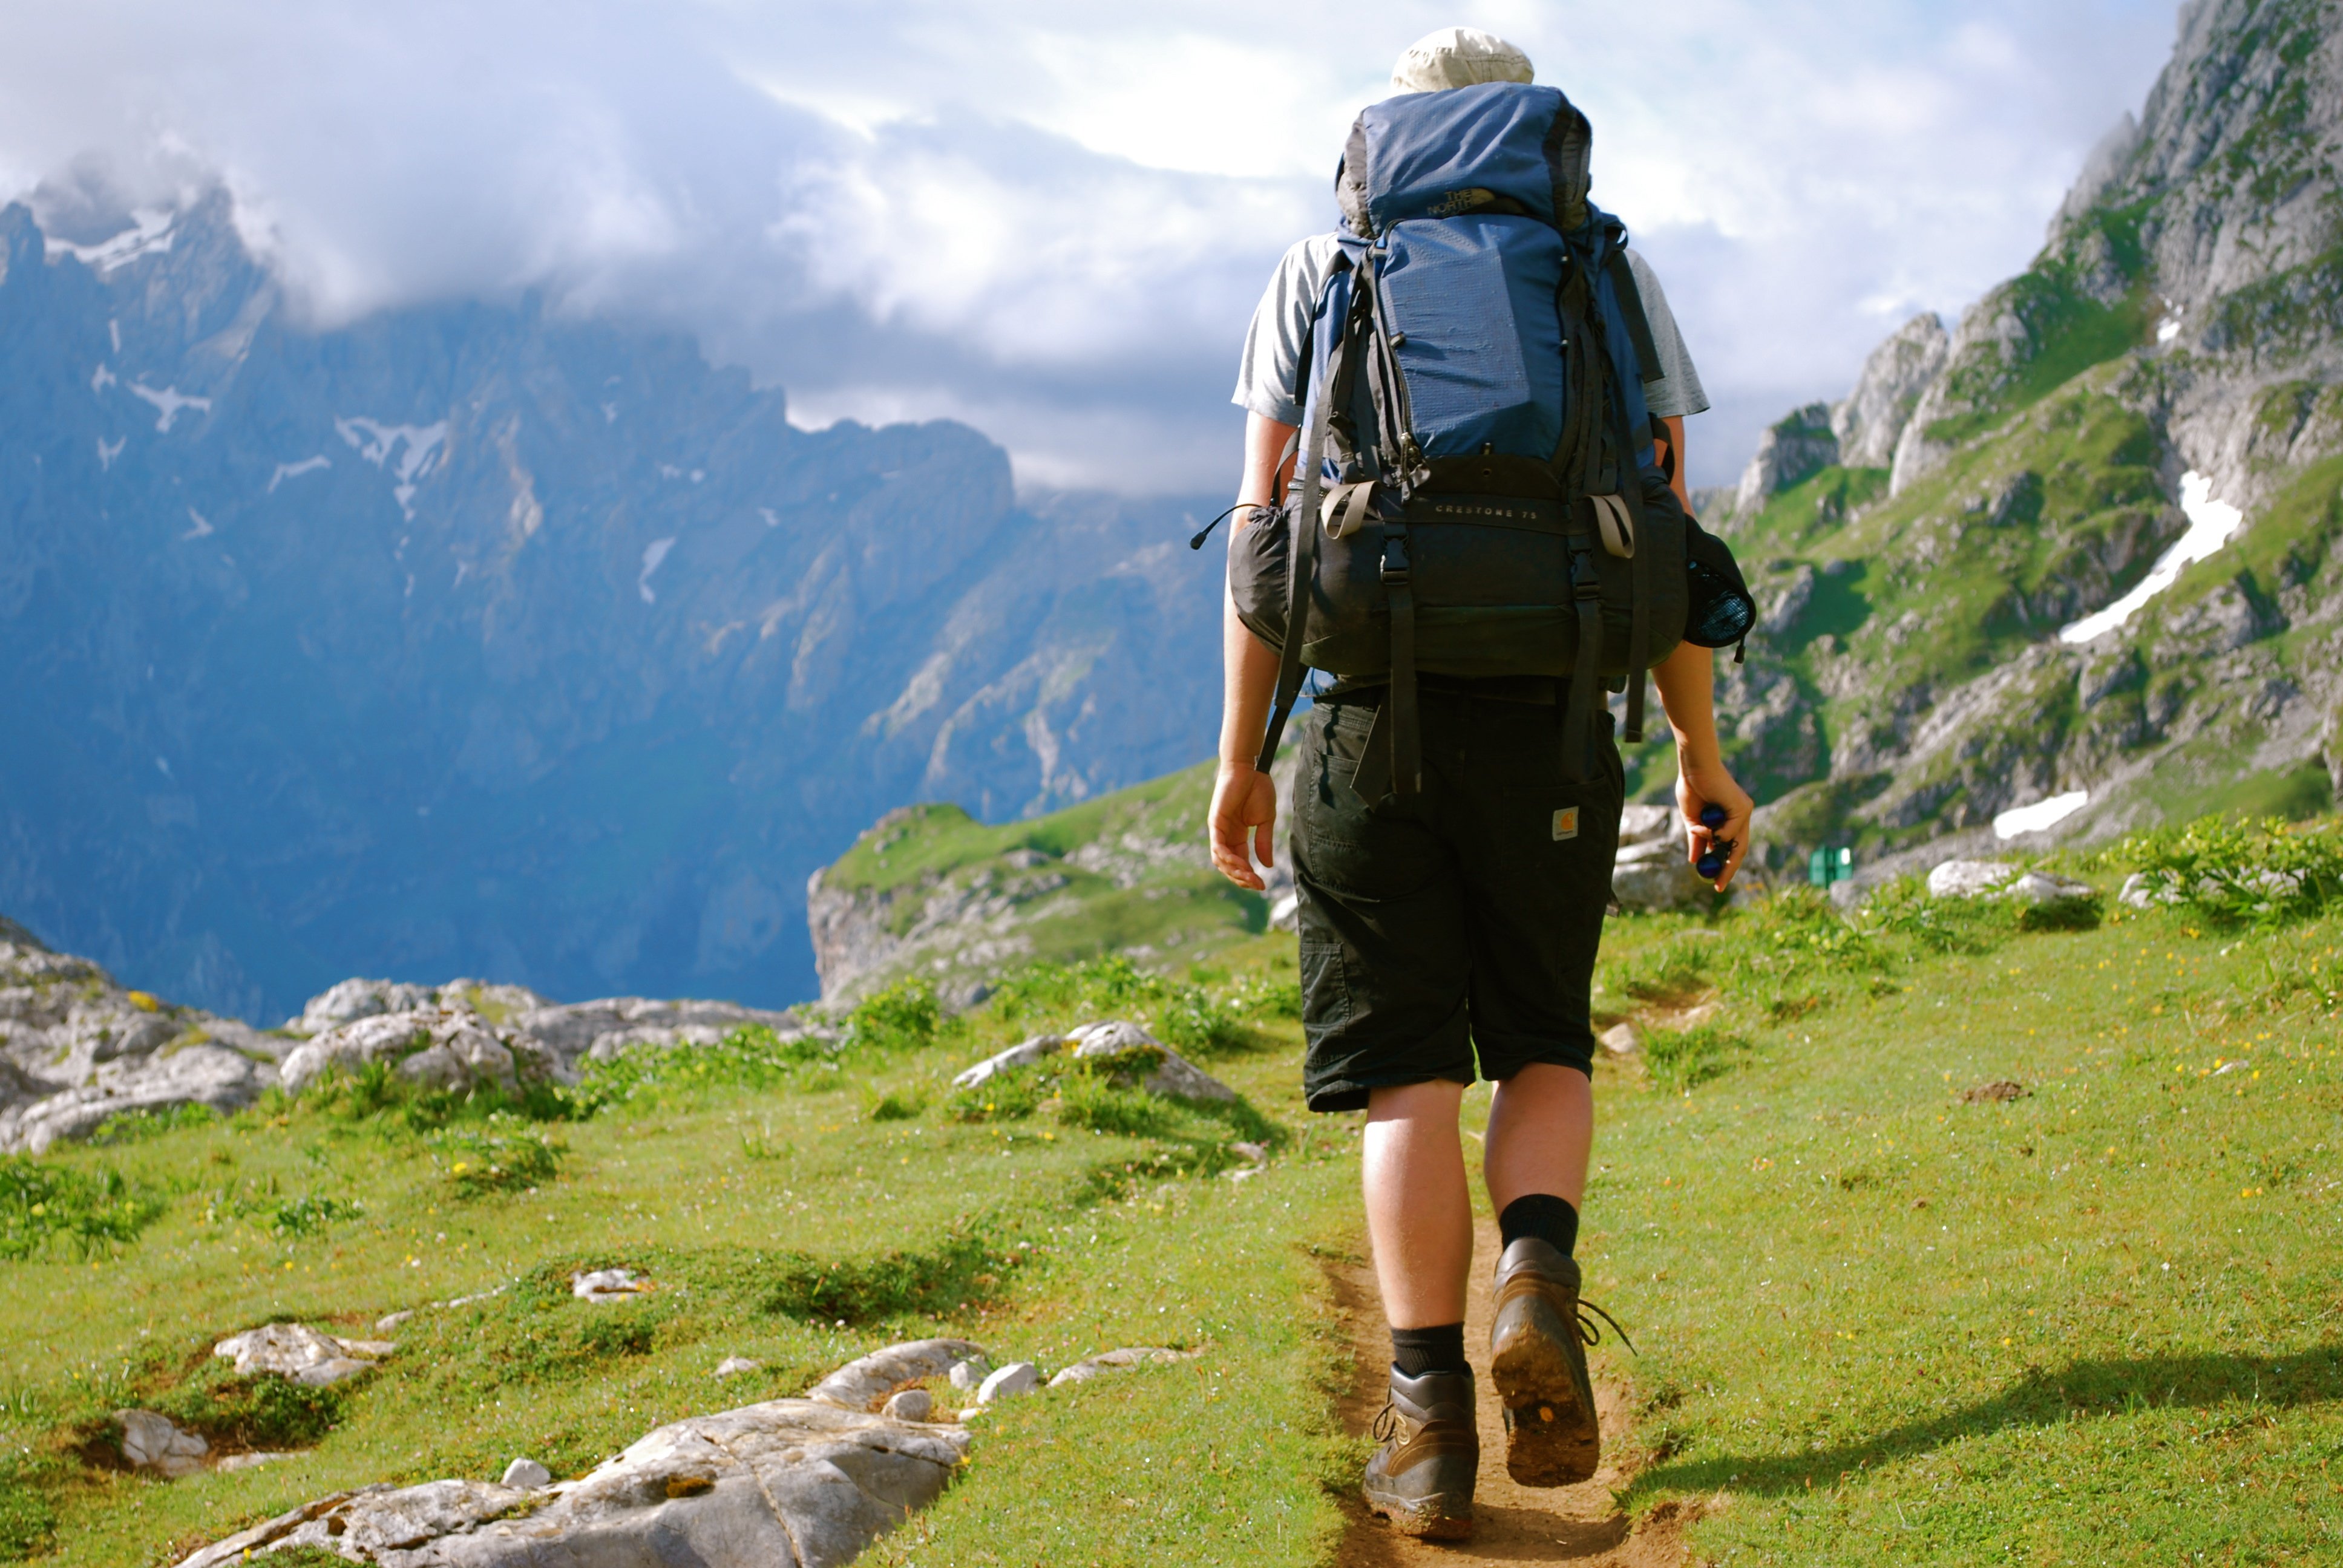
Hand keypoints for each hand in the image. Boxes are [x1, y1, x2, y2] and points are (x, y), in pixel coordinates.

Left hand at [1209, 762, 1278, 890]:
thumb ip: (1264, 843)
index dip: (1249, 877)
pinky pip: (1218, 845)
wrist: (1251, 768)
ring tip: (1250, 877)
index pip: (1240, 863)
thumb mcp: (1265, 821)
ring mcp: (1219, 829)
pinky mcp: (1215, 821)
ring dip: (1235, 871)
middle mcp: (1225, 835)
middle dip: (1242, 878)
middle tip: (1257, 885)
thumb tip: (1267, 866)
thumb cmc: (1258, 789)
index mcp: (1237, 836)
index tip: (1262, 886)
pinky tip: (1239, 865)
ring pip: (1220, 859)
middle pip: (1228, 866)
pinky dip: (1226, 857)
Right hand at [1677, 759, 1752, 891]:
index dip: (1725, 867)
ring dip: (1711, 842)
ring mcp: (1744, 812)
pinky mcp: (1743, 808)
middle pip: (1740, 850)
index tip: (1716, 883)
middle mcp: (1741, 817)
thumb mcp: (1693, 821)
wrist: (1693, 767)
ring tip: (1695, 829)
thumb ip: (1697, 840)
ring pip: (1733, 842)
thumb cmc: (1692, 788)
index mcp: (1731, 819)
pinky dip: (1712, 832)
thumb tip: (1695, 861)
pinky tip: (1700, 823)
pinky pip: (1728, 832)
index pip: (1732, 848)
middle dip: (1728, 870)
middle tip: (1718, 886)